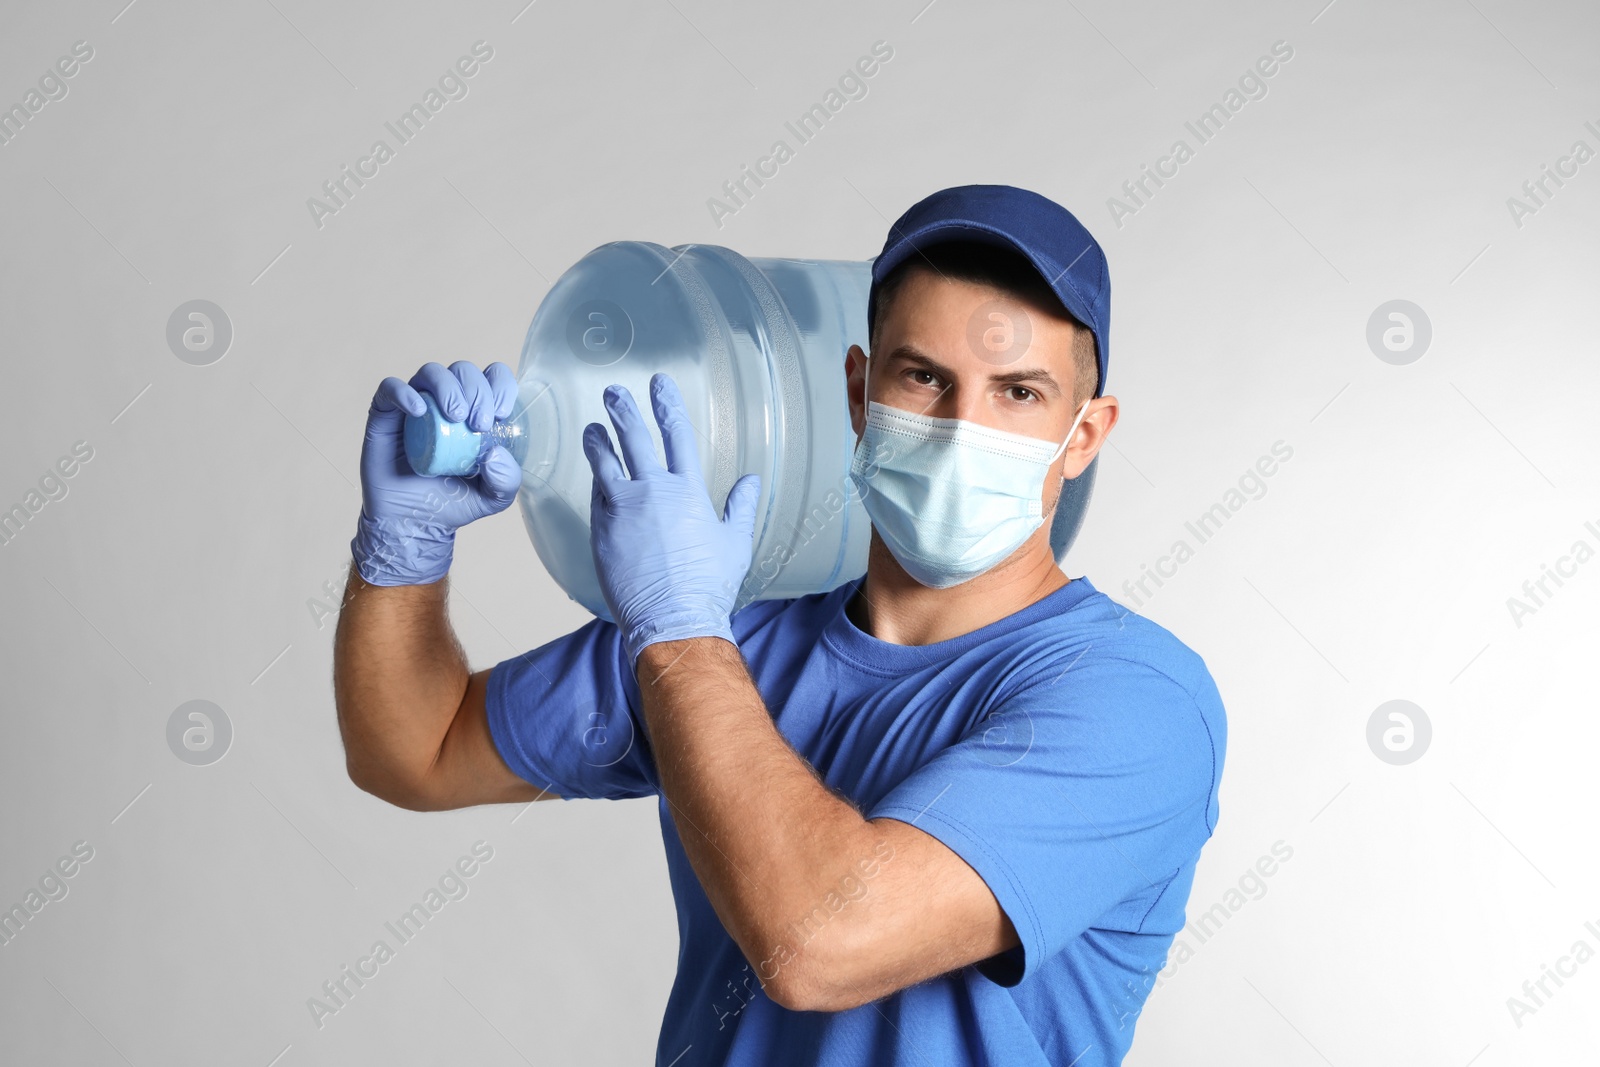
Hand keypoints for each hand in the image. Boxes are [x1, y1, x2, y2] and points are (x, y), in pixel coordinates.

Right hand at [351, 361, 522, 585]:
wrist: (414, 523)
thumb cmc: (453, 502)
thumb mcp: (493, 497)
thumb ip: (506, 479)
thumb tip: (497, 453)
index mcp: (476, 411)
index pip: (492, 378)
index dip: (500, 385)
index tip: (502, 413)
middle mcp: (446, 402)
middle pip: (463, 371)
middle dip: (477, 390)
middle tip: (479, 424)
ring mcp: (416, 405)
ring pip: (431, 373)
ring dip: (447, 387)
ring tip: (456, 417)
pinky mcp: (386, 415)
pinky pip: (390, 388)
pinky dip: (404, 392)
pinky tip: (419, 411)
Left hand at [584, 374, 759, 663]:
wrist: (673, 618)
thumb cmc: (709, 584)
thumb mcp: (735, 543)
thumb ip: (741, 507)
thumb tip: (751, 481)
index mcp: (688, 490)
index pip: (677, 435)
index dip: (667, 405)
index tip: (658, 384)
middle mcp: (653, 491)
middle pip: (634, 439)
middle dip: (623, 411)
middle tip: (614, 393)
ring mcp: (623, 509)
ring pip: (605, 463)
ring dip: (598, 441)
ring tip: (591, 428)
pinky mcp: (602, 530)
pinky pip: (596, 496)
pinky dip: (596, 481)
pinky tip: (594, 475)